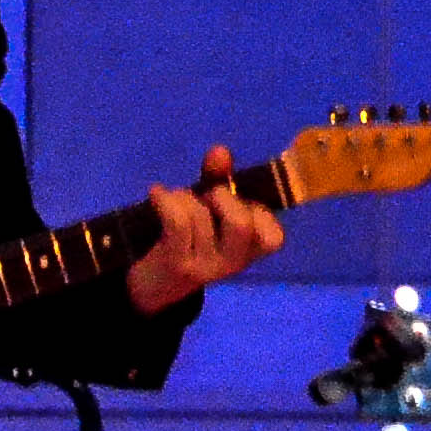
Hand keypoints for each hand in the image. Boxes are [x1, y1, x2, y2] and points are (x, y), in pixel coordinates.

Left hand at [128, 144, 286, 312]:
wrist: (156, 280)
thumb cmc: (192, 238)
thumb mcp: (212, 209)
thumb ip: (220, 179)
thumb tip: (220, 150)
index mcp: (251, 251)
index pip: (274, 237)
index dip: (260, 212)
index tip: (240, 202)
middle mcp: (234, 262)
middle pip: (241, 225)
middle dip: (221, 197)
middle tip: (207, 196)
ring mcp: (206, 266)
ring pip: (201, 216)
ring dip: (184, 196)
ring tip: (175, 200)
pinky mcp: (177, 263)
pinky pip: (177, 222)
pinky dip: (165, 200)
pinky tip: (156, 192)